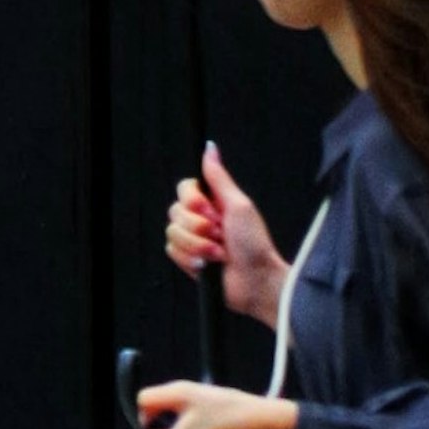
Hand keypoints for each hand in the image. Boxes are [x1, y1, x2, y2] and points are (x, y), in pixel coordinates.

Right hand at [164, 143, 288, 327]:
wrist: (255, 281)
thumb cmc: (254, 244)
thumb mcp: (239, 205)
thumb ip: (219, 177)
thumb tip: (210, 147)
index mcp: (212, 203)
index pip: (184, 188)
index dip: (192, 199)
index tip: (209, 209)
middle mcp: (200, 219)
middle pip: (174, 211)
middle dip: (198, 227)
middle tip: (220, 234)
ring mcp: (193, 240)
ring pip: (172, 233)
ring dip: (197, 245)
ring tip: (219, 253)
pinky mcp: (188, 260)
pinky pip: (172, 252)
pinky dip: (191, 258)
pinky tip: (208, 265)